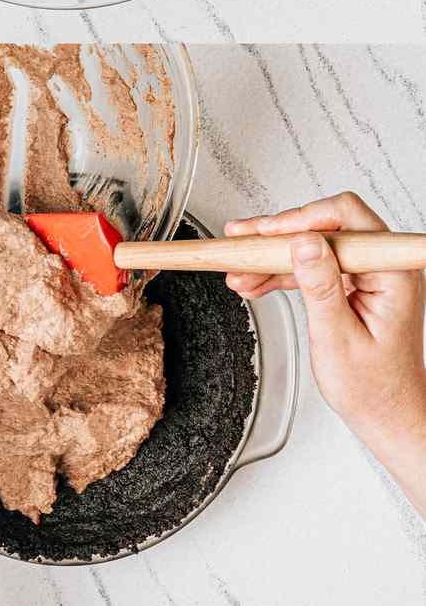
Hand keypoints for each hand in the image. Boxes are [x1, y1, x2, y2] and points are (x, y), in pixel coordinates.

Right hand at [225, 192, 425, 440]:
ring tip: (239, 270)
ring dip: (272, 257)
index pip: (347, 219)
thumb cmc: (373, 387)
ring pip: (312, 245)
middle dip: (277, 236)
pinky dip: (281, 272)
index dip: (301, 220)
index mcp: (393, 273)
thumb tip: (304, 242)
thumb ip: (321, 286)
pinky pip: (311, 265)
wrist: (384, 413)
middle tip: (241, 241)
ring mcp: (368, 274)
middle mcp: (384, 266)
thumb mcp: (338, 337)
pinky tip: (255, 282)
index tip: (266, 233)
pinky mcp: (352, 283)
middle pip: (324, 226)